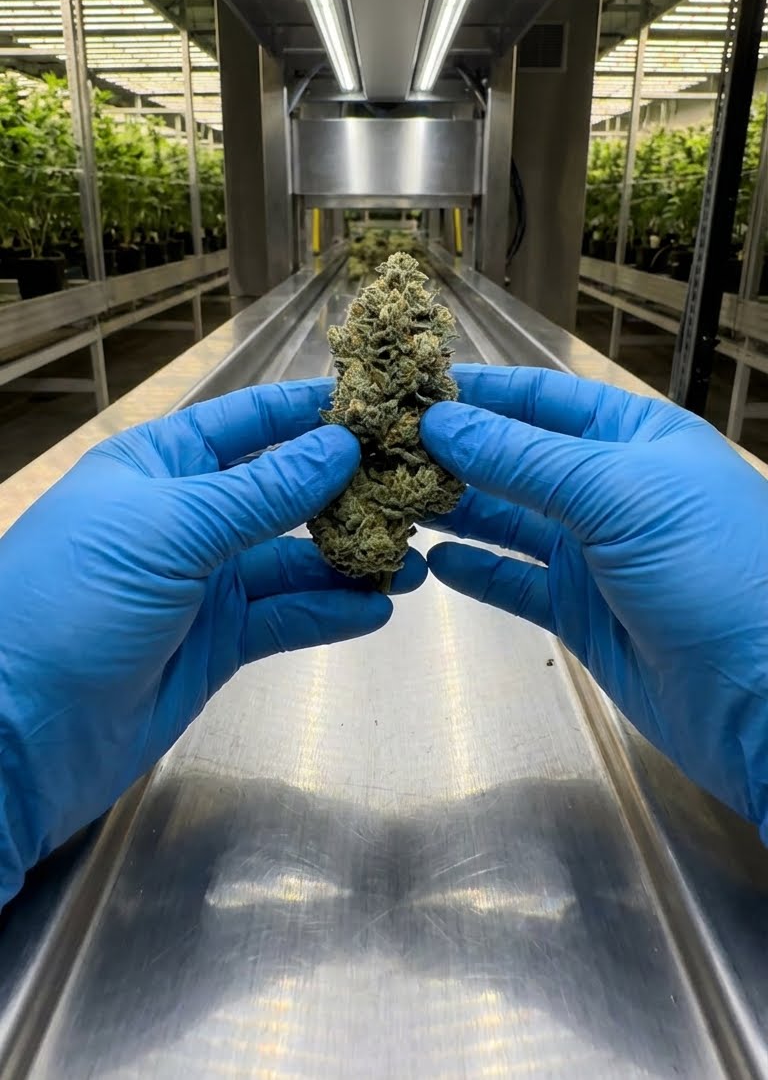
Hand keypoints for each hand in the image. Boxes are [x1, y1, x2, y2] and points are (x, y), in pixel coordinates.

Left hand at [0, 380, 423, 905]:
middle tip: (418, 487)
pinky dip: (330, 613)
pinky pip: (285, 619)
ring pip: (292, 559)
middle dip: (346, 489)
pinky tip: (376, 608)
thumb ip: (261, 492)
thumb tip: (340, 446)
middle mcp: (185, 517)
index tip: (380, 404)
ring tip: (415, 558)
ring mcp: (203, 583)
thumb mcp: (168, 530)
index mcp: (157, 466)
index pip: (246, 422)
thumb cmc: (73, 602)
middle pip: (280, 490)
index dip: (308, 412)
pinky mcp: (218, 644)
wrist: (15, 735)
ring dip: (351, 557)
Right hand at [422, 365, 767, 831]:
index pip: (541, 397)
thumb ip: (522, 459)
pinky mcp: (580, 612)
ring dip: (453, 509)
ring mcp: (595, 552)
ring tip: (390, 498)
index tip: (408, 387)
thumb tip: (440, 421)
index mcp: (636, 436)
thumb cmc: (712, 570)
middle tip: (379, 447)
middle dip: (452, 451)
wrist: (764, 698)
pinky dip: (475, 571)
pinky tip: (432, 560)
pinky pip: (515, 581)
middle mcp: (611, 487)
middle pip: (515, 457)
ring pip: (508, 520)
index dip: (478, 391)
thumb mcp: (617, 495)